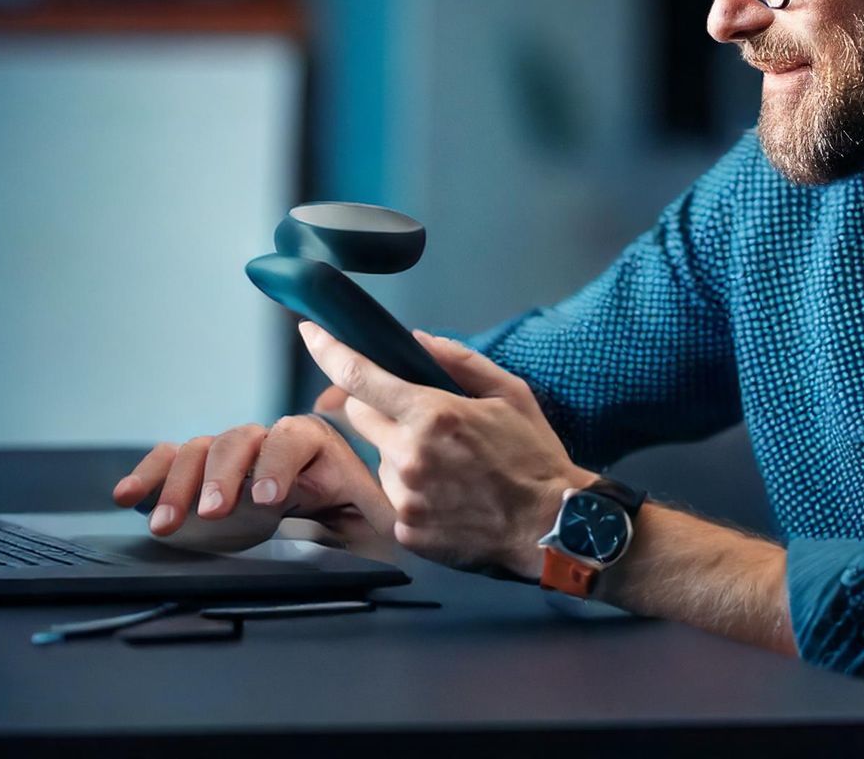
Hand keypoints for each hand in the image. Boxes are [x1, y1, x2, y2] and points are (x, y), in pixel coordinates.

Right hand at [110, 414, 395, 546]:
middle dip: (223, 476)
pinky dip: (147, 476)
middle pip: (239, 442)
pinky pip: (169, 462)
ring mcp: (232, 456)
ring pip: (200, 450)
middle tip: (215, 512)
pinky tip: (126, 497)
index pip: (293, 438)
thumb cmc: (359, 517)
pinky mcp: (201, 474)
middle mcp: (268, 441)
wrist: (337, 525)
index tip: (266, 498)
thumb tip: (394, 517)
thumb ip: (381, 508)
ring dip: (180, 484)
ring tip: (167, 523)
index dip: (277, 464)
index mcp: (314, 445)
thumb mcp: (377, 513)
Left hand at [297, 321, 596, 579]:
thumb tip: (415, 340)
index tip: (310, 332)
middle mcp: (410, 455)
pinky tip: (447, 496)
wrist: (552, 525)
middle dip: (379, 409)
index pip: (359, 375)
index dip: (328, 350)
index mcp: (433, 414)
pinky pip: (392, 499)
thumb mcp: (508, 393)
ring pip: (378, 460)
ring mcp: (404, 497)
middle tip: (419, 420)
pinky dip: (412, 493)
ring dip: (399, 455)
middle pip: (359, 417)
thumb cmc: (534, 457)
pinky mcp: (405, 530)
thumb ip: (457, 360)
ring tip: (447, 469)